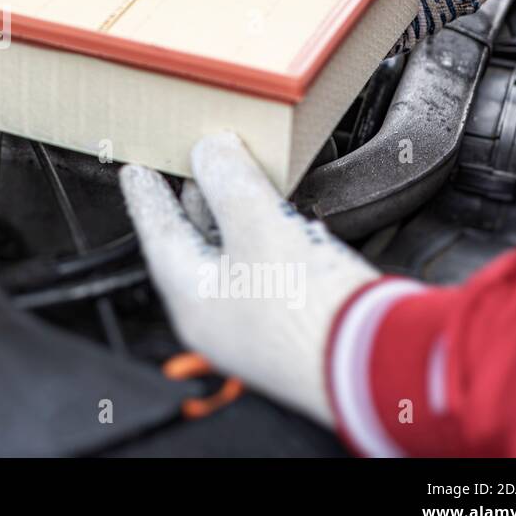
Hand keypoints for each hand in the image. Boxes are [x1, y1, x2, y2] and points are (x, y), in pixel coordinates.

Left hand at [120, 133, 378, 426]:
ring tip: (234, 183)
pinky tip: (282, 222)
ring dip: (233, 216)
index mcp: (191, 297)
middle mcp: (216, 317)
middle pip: (193, 243)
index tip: (134, 170)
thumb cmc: (310, 308)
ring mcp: (255, 326)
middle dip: (193, 201)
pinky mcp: (293, 326)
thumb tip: (210, 151)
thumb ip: (229, 182)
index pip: (157, 233)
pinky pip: (266, 271)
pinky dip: (266, 238)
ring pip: (232, 256)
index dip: (146, 195)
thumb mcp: (260, 225)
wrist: (381, 364)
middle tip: (187, 166)